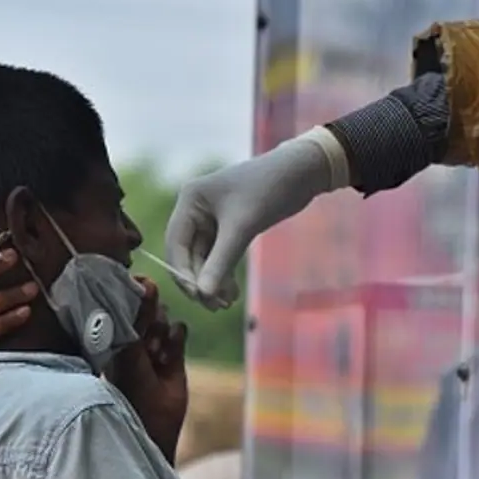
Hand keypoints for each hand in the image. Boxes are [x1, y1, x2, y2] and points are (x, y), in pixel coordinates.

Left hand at [106, 278, 188, 462]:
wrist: (154, 424)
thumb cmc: (130, 388)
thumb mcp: (131, 350)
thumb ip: (139, 318)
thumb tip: (148, 283)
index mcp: (112, 337)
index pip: (123, 305)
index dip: (133, 296)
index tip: (141, 286)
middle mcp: (132, 339)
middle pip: (146, 310)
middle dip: (150, 319)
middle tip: (146, 341)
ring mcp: (153, 347)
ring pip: (163, 319)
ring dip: (161, 332)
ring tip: (156, 354)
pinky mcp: (174, 356)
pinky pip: (178, 332)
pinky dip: (176, 338)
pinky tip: (168, 355)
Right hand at [166, 133, 333, 308]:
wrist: (302, 172)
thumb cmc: (269, 189)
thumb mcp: (242, 227)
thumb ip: (221, 261)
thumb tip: (203, 294)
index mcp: (190, 199)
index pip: (175, 243)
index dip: (183, 273)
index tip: (198, 297)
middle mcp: (196, 208)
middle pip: (188, 254)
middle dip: (201, 280)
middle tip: (216, 306)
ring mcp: (212, 218)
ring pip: (204, 258)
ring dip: (213, 281)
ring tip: (227, 303)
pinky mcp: (229, 226)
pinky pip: (219, 256)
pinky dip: (224, 274)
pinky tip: (233, 293)